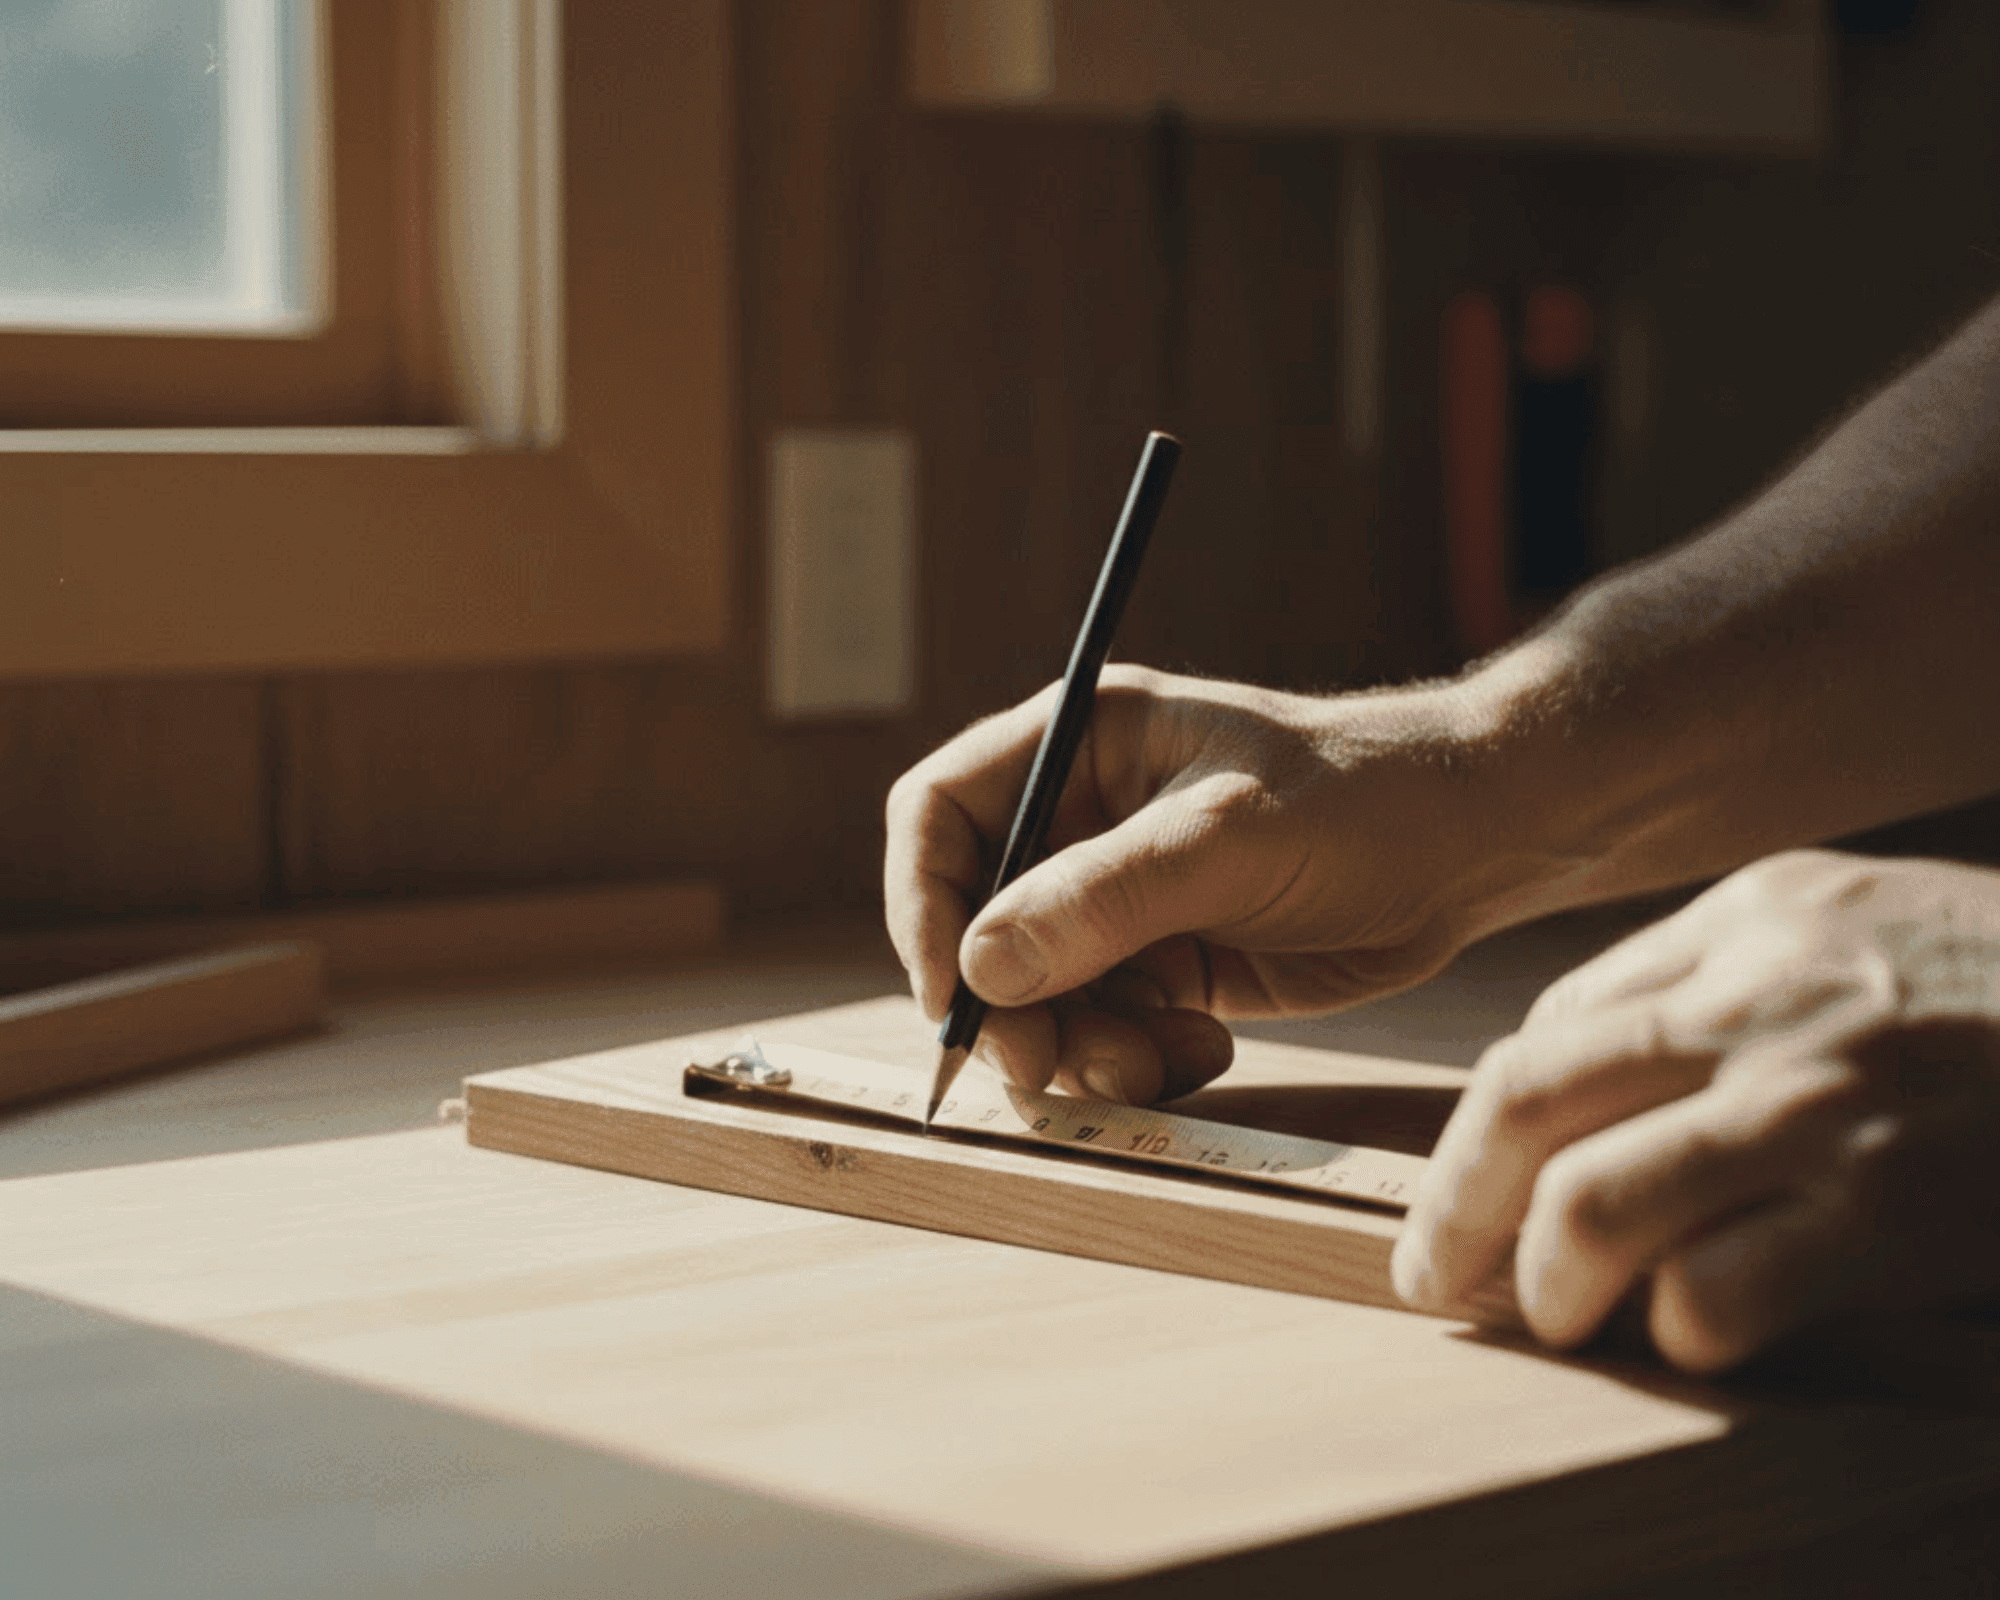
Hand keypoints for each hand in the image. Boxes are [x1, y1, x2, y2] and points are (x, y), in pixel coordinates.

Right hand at [884, 665, 1534, 1103]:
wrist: (1474, 846)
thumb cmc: (1360, 799)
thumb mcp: (1227, 840)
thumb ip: (1104, 900)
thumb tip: (979, 969)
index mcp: (1076, 746)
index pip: (937, 814)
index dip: (921, 903)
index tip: (950, 992)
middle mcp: (1081, 822)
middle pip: (976, 925)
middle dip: (1009, 1005)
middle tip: (1051, 1065)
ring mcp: (1120, 899)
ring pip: (1036, 995)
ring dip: (1077, 1046)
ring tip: (1157, 1060)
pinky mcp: (1164, 964)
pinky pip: (1101, 1028)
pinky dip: (1132, 1057)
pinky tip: (1202, 1046)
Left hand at [1393, 849, 1999, 1371]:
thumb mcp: (1857, 917)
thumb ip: (1718, 965)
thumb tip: (1573, 1051)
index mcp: (1751, 920)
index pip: (1553, 1030)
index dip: (1480, 1132)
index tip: (1460, 1195)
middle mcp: (1766, 1002)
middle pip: (1532, 1103)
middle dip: (1457, 1205)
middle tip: (1437, 1278)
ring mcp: (1826, 1105)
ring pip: (1596, 1203)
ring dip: (1550, 1281)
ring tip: (1552, 1319)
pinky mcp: (1895, 1210)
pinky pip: (1721, 1292)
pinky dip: (1682, 1330)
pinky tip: (1693, 1339)